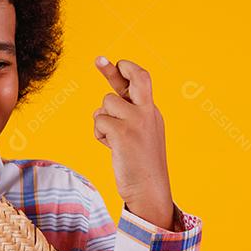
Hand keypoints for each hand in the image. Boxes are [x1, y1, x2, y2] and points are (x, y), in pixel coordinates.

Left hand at [92, 56, 175, 229]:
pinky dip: (99, 134)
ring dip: (102, 120)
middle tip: (99, 60)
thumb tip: (108, 101)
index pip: (142, 81)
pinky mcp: (124, 132)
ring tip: (112, 140)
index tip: (114, 62)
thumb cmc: (140, 166)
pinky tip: (110, 146)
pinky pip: (99, 121)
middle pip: (136, 78)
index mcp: (152, 112)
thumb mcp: (138, 135)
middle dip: (115, 68)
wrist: (149, 190)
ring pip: (105, 104)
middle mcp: (148, 112)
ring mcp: (137, 120)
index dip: (125, 70)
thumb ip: (127, 116)